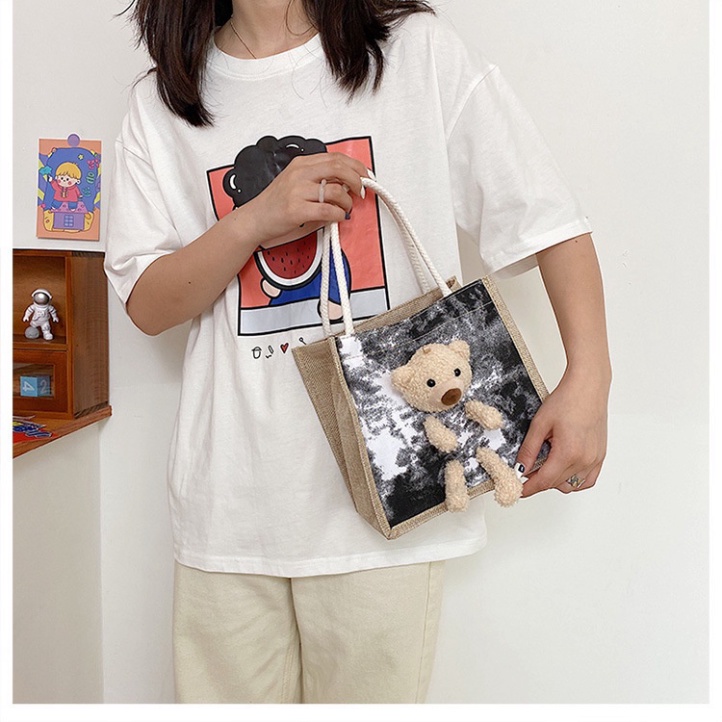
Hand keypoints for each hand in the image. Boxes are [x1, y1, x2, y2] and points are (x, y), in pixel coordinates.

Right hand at [237, 153, 368, 249]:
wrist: (254, 219)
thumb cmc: (276, 203)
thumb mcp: (296, 181)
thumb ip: (318, 178)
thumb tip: (346, 182)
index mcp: (301, 164)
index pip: (335, 157)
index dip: (355, 165)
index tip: (364, 175)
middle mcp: (300, 174)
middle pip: (339, 167)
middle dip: (357, 179)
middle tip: (361, 190)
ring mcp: (298, 192)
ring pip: (336, 190)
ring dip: (348, 201)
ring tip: (346, 207)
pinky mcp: (297, 210)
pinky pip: (328, 210)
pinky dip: (338, 215)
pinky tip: (338, 217)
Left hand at [515, 368, 608, 496]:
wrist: (588, 387)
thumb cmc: (568, 399)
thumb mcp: (540, 424)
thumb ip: (529, 450)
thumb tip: (520, 468)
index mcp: (569, 453)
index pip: (544, 481)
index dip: (529, 488)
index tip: (518, 491)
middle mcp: (585, 460)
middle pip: (556, 484)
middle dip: (539, 481)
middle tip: (526, 470)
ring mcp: (595, 459)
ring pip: (571, 485)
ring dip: (556, 480)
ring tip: (544, 463)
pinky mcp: (600, 456)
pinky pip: (587, 480)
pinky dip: (573, 479)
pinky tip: (562, 468)